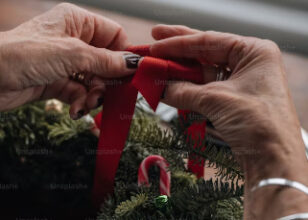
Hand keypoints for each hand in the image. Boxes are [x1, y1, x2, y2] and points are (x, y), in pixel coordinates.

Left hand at [0, 3, 136, 117]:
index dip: (124, 54)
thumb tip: (134, 63)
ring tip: (86, 105)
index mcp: (77, 22)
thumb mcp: (70, 54)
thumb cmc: (22, 55)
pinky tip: (75, 111)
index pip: (114, 35)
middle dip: (107, 81)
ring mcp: (66, 63)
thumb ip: (105, 60)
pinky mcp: (58, 82)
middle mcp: (74, 41)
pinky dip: (80, 103)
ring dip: (94, 96)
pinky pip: (80, 93)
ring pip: (95, 81)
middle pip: (106, 62)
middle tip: (105, 94)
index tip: (131, 73)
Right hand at [151, 25, 307, 218]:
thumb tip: (159, 86)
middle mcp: (249, 63)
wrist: (273, 160)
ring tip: (158, 66)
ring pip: (205, 71)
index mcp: (254, 52)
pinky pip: (207, 88)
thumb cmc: (259, 124)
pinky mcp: (235, 99)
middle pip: (206, 53)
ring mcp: (242, 81)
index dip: (179, 42)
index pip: (209, 41)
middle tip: (154, 44)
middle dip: (179, 51)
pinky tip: (171, 84)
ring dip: (181, 72)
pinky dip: (188, 88)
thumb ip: (183, 90)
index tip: (156, 43)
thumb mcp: (216, 100)